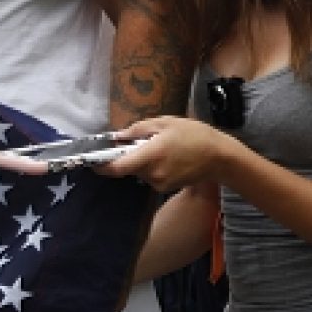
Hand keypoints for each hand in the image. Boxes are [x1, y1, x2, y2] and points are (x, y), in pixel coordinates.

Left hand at [96, 116, 236, 191]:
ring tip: (162, 147)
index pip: (117, 167)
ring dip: (143, 161)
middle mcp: (152, 173)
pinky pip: (151, 176)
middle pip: (128, 167)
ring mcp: (159, 183)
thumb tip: (117, 136)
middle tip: (142, 141)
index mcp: (150, 155)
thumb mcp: (166, 122)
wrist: (219, 157)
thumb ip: (139, 129)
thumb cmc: (194, 135)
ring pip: (140, 171)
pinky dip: (153, 167)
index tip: (92, 161)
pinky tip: (170, 157)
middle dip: (129, 156)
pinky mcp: (165, 188)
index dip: (101, 166)